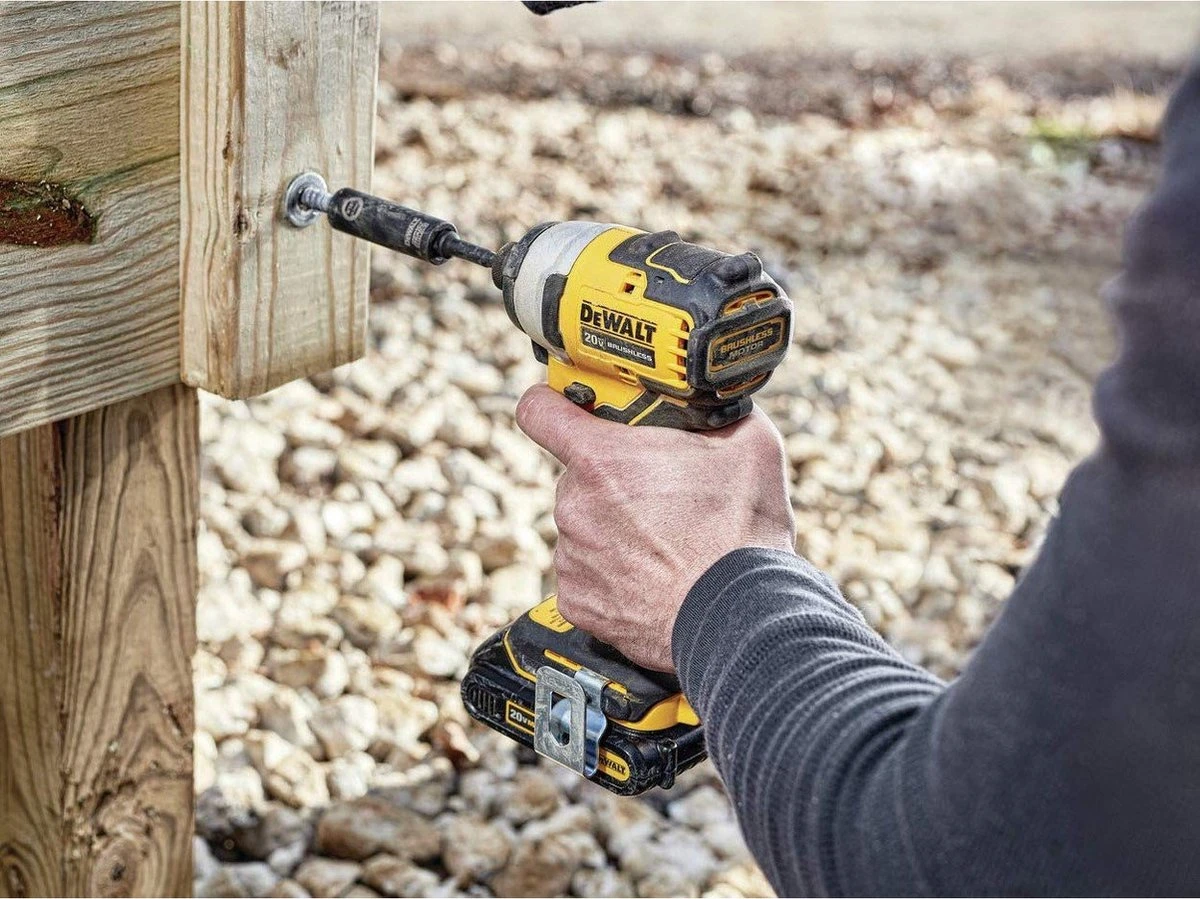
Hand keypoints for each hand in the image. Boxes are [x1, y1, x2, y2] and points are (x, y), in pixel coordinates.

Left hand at [516, 385, 795, 671]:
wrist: (739, 618)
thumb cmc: (741, 536)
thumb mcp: (750, 445)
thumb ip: (714, 412)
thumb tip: (711, 400)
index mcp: (602, 458)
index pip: (538, 410)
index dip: (552, 405)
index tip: (566, 409)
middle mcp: (574, 505)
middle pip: (577, 475)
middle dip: (611, 478)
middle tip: (658, 491)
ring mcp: (572, 556)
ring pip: (583, 525)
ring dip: (612, 527)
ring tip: (663, 541)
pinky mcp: (576, 600)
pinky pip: (586, 573)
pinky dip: (611, 573)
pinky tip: (650, 576)